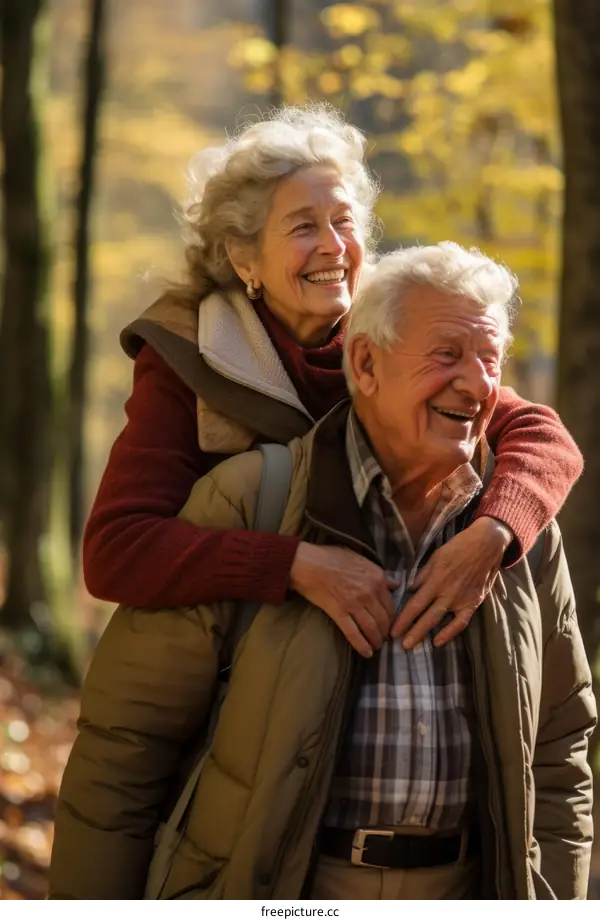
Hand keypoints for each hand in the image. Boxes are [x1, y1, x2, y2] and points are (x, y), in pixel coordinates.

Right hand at [289, 542, 398, 657]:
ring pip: (372, 628)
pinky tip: (367, 653)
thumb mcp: (360, 559)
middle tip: (385, 638)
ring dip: (376, 640)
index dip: (392, 617)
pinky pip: (354, 633)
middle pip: (383, 618)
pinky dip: (362, 645)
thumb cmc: (331, 557)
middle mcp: (369, 592)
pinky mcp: (339, 613)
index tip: (391, 623)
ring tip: (377, 646)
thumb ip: (379, 573)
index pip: (390, 603)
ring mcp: (354, 604)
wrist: (307, 563)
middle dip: (386, 631)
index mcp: (376, 577)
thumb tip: (394, 584)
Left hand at [390, 516, 512, 648]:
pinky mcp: (473, 603)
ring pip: (439, 620)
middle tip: (398, 644)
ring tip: (412, 645)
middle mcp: (446, 592)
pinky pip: (461, 623)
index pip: (415, 603)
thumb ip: (422, 575)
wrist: (486, 545)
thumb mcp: (435, 557)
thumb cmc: (458, 548)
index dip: (403, 619)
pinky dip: (450, 633)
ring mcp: (460, 599)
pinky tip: (438, 641)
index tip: (392, 630)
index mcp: (435, 580)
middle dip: (410, 631)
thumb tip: (409, 589)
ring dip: (424, 633)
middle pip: (425, 616)